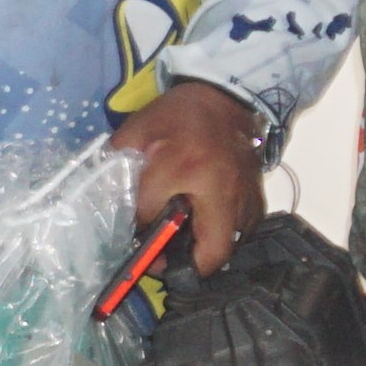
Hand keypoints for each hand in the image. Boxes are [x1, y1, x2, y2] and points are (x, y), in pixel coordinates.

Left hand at [115, 80, 267, 278]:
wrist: (224, 99)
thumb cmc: (177, 116)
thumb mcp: (138, 131)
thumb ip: (119, 164)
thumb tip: (109, 203)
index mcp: (183, 167)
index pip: (152, 216)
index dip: (137, 230)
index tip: (131, 234)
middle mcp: (220, 189)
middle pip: (209, 253)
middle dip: (183, 266)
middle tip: (162, 260)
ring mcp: (244, 198)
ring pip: (227, 248)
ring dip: (201, 252)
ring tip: (179, 242)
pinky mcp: (256, 200)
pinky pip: (240, 234)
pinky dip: (219, 237)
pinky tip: (201, 225)